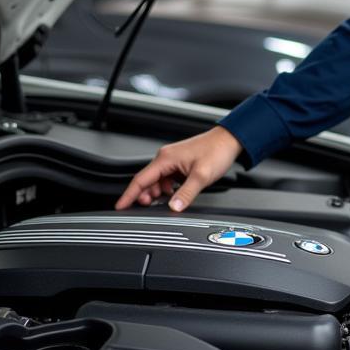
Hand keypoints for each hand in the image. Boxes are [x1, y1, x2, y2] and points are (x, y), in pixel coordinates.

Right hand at [115, 126, 242, 211]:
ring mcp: (172, 161)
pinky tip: (175, 194)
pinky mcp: (180, 164)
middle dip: (145, 196)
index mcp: (165, 159)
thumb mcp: (201, 176)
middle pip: (147, 181)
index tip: (120, 206)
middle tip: (148, 209)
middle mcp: (166, 158)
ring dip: (158, 193)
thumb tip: (174, 207)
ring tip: (164, 202)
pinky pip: (167, 179)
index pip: (140, 179)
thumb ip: (186, 193)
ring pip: (157, 181)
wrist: (229, 140)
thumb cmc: (216, 151)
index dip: (128, 195)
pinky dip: (167, 189)